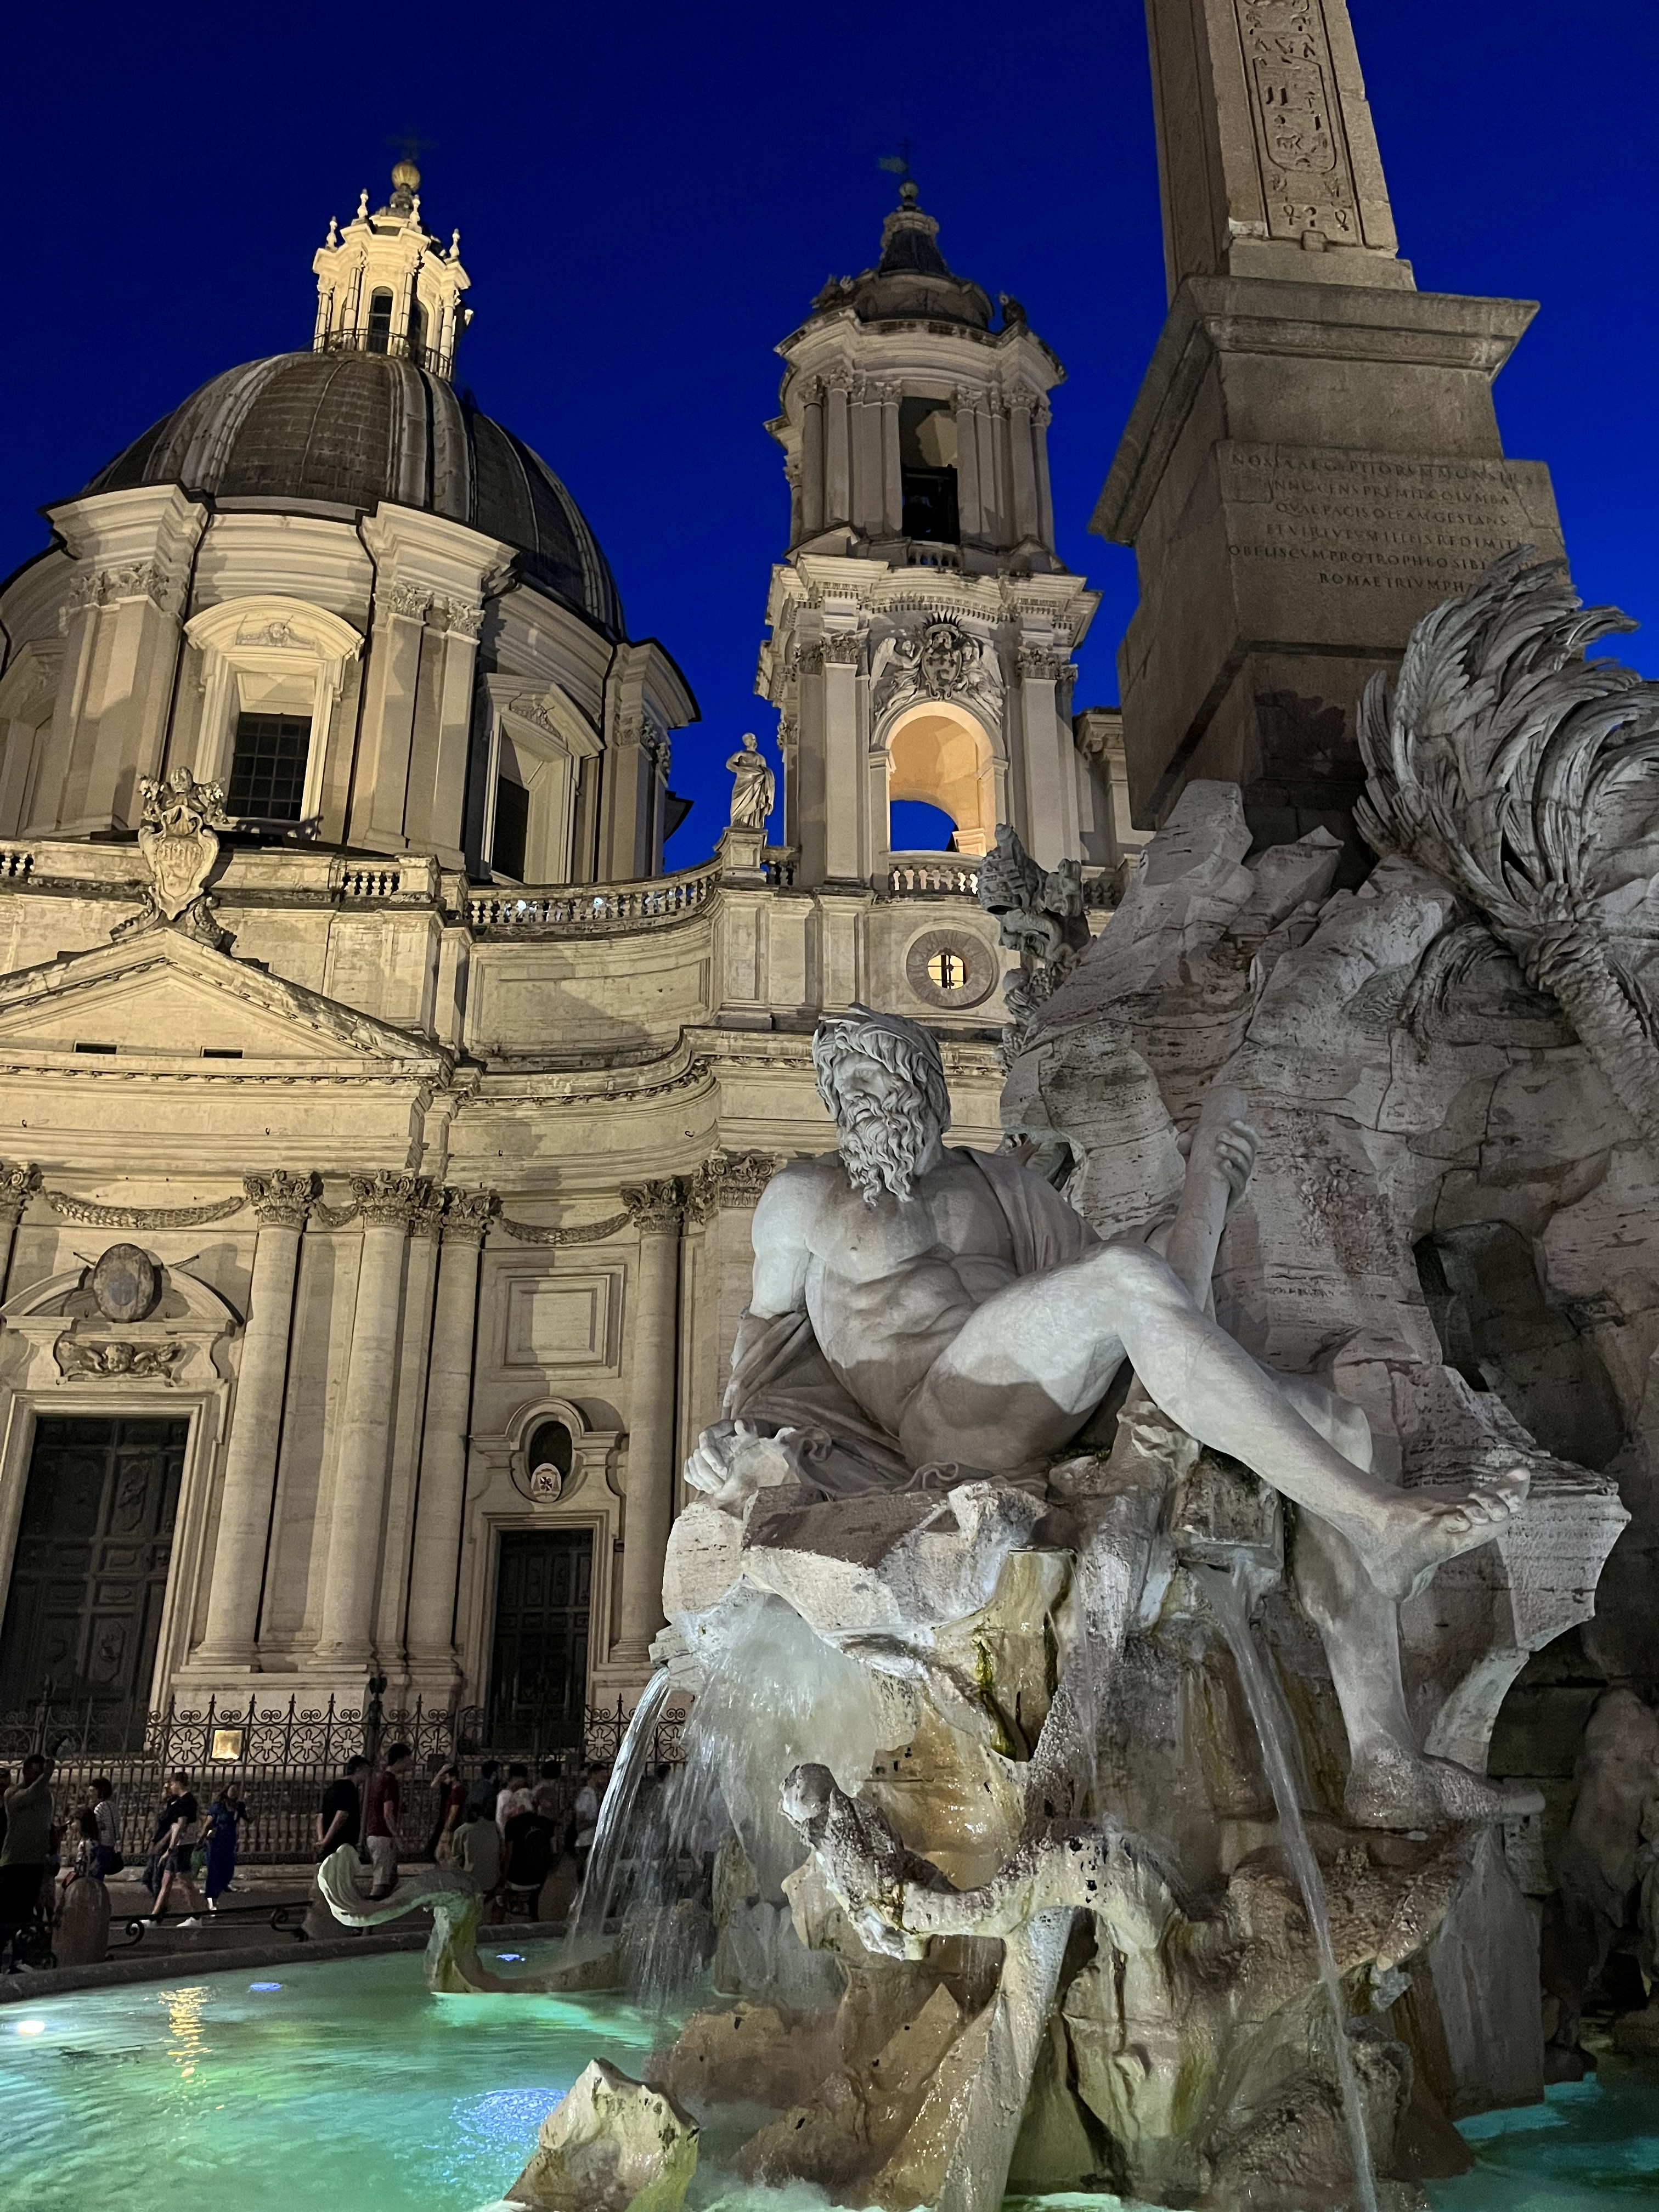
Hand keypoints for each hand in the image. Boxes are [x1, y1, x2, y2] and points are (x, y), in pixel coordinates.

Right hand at [684, 1420, 805, 1512]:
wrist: (757, 1442)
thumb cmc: (756, 1434)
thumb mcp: (756, 1428)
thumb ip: (749, 1427)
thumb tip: (739, 1425)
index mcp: (718, 1429)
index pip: (705, 1438)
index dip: (711, 1455)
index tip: (723, 1470)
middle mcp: (708, 1440)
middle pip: (697, 1455)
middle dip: (707, 1472)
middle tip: (720, 1485)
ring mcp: (703, 1453)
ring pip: (692, 1465)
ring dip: (701, 1479)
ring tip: (714, 1489)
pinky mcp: (703, 1464)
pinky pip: (690, 1472)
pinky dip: (695, 1480)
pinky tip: (706, 1488)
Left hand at [1184, 1115, 1255, 1209]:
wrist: (1199, 1206)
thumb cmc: (1199, 1176)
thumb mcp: (1191, 1157)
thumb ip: (1187, 1146)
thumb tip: (1184, 1139)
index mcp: (1241, 1156)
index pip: (1252, 1141)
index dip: (1247, 1131)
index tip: (1233, 1122)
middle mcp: (1245, 1169)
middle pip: (1249, 1152)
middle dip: (1236, 1141)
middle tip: (1220, 1135)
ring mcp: (1243, 1183)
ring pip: (1246, 1167)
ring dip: (1234, 1154)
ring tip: (1218, 1147)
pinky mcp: (1237, 1197)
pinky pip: (1239, 1184)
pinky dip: (1232, 1173)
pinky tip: (1223, 1164)